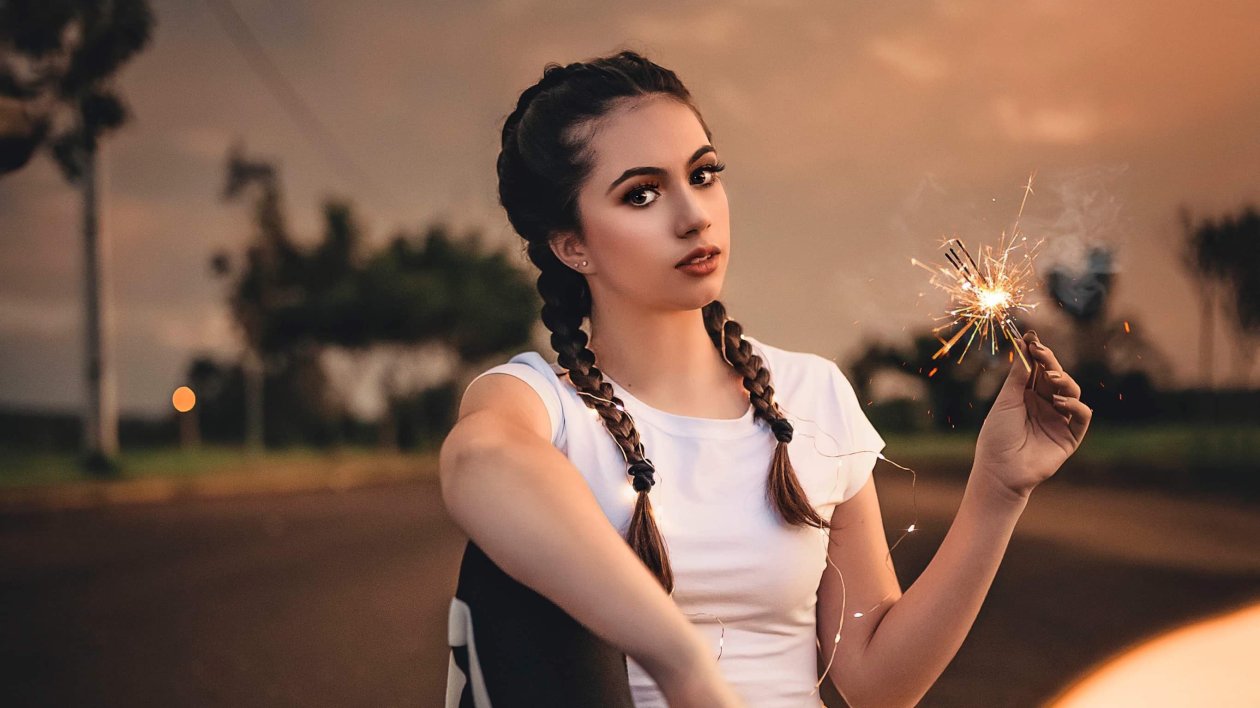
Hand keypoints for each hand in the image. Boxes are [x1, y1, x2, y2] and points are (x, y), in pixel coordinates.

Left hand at [972, 331, 1091, 498]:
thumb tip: (1025, 347)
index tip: (1032, 336)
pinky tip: (1060, 402)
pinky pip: (1082, 416)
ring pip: (1072, 391)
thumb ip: (1018, 376)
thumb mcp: (1006, 401)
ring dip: (1064, 381)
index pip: (1037, 369)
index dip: (1037, 353)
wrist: (1000, 470)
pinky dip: (1076, 405)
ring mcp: (1059, 419)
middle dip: (1050, 361)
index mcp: (1027, 395)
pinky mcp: (1070, 436)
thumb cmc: (997, 436)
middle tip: (1040, 350)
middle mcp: (1045, 404)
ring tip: (1052, 377)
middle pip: (1055, 376)